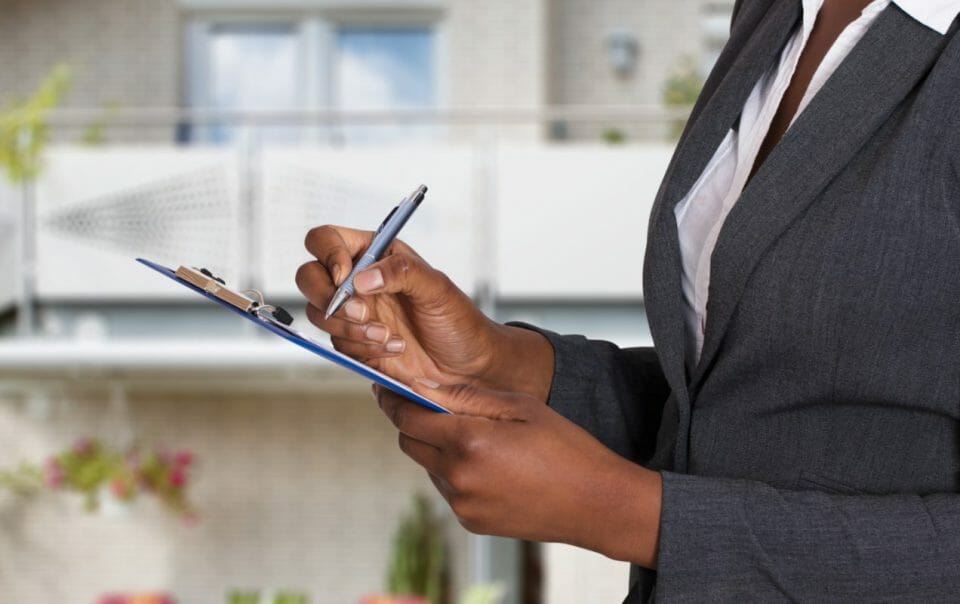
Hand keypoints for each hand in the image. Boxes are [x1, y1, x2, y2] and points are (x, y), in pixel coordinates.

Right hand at [296, 225, 552, 398]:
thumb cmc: (458, 321)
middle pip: (308, 276)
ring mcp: (353, 312)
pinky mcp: (353, 342)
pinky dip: (362, 347)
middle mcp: (357, 280)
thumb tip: (361, 277)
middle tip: (362, 312)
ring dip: (349, 327)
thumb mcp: (437, 288)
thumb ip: (401, 272)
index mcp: (375, 254)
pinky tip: (394, 348)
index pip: (327, 240)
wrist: (466, 367)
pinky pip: (336, 342)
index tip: (346, 277)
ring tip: (387, 335)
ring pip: (318, 312)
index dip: (328, 254)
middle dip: (328, 296)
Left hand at [375, 380, 662, 567]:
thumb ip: (469, 397)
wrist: (596, 503)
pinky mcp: (471, 522)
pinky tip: (490, 464)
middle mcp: (458, 477)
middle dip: (415, 422)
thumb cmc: (565, 448)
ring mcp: (463, 504)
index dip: (393, 400)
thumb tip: (425, 385)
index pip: (408, 417)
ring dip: (438, 449)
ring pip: (429, 467)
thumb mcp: (520, 407)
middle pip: (410, 443)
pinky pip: (449, 489)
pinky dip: (456, 472)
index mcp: (469, 442)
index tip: (384, 388)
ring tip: (478, 437)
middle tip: (433, 406)